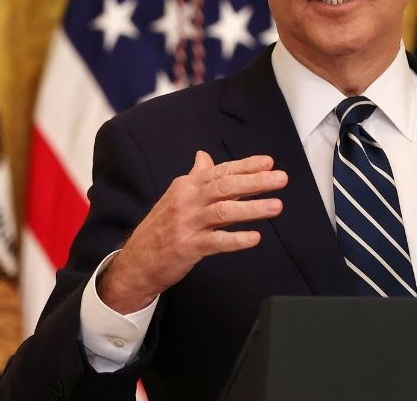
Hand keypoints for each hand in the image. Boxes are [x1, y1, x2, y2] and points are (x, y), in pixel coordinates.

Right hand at [98, 151, 285, 313]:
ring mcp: (186, 224)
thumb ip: (194, 177)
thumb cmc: (160, 228)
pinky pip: (215, 242)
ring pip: (223, 212)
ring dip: (252, 208)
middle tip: (280, 179)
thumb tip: (204, 156)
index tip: (268, 162)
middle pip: (225, 187)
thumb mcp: (175, 197)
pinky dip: (236, 240)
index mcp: (186, 187)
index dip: (245, 166)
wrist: (136, 260)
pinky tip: (254, 238)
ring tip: (276, 206)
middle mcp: (186, 201)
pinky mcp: (187, 248)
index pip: (220, 171)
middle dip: (255, 181)